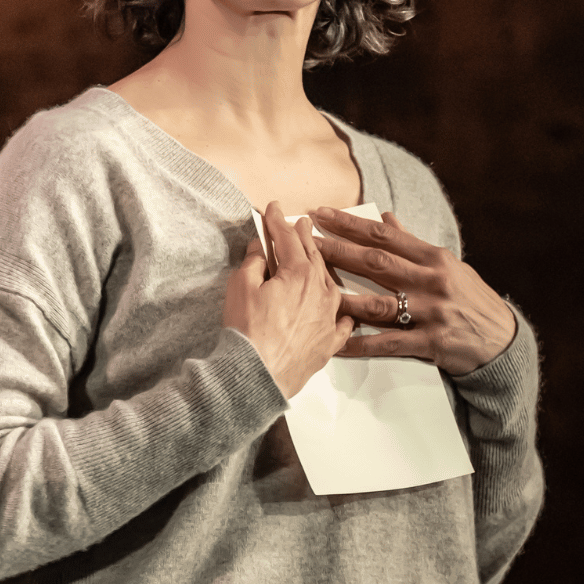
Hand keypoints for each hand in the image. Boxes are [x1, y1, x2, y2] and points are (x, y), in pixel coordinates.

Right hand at [224, 201, 353, 396]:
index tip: (273, 208)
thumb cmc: (247, 331)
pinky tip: (341, 310)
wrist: (258, 375)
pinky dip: (341, 313)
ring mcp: (329, 318)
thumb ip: (253, 262)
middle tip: (302, 222)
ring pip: (330, 284)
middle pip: (314, 256)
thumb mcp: (240, 287)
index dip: (278, 221)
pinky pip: (342, 323)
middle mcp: (321, 291)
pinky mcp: (329, 342)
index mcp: (299, 273)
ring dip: (323, 268)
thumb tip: (260, 248)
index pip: (288, 238)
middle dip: (305, 237)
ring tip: (318, 258)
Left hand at [309, 206, 515, 375]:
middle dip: (338, 251)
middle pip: (376, 263)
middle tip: (306, 242)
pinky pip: (388, 343)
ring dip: (345, 298)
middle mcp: (432, 281)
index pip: (385, 236)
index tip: (321, 213)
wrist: (502, 339)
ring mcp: (431, 312)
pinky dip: (361, 344)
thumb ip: (413, 243)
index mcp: (434, 258)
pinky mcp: (431, 342)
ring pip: (379, 303)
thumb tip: (386, 217)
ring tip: (314, 292)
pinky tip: (338, 343)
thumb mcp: (448, 265)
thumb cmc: (470, 298)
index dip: (351, 224)